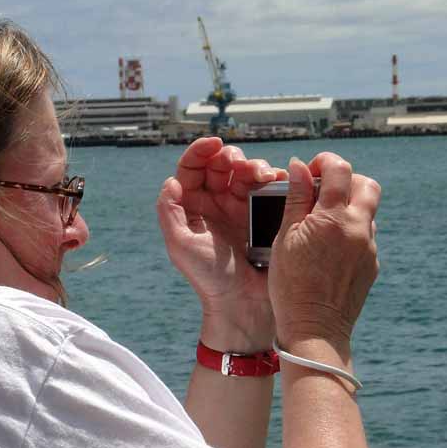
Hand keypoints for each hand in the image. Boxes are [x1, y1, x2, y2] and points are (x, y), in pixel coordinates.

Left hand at [157, 136, 286, 349]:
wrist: (244, 303)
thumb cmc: (209, 278)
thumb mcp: (181, 246)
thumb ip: (170, 212)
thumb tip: (172, 181)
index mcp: (191, 208)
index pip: (192, 170)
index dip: (200, 152)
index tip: (214, 144)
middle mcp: (214, 204)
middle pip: (220, 166)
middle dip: (231, 157)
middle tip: (240, 165)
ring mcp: (239, 208)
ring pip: (245, 173)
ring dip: (254, 165)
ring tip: (262, 174)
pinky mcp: (262, 215)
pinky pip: (267, 188)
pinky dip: (272, 178)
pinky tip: (275, 179)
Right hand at [269, 153, 380, 352]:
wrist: (314, 329)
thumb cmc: (290, 285)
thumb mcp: (284, 238)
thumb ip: (295, 199)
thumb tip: (299, 167)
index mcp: (333, 218)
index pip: (340, 170)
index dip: (325, 162)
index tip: (311, 170)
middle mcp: (357, 228)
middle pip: (366, 184)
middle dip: (346, 180)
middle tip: (322, 191)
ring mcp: (368, 247)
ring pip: (366, 211)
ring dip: (347, 207)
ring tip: (320, 224)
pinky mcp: (371, 264)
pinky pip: (364, 236)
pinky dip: (349, 231)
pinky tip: (327, 249)